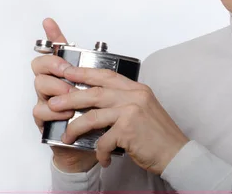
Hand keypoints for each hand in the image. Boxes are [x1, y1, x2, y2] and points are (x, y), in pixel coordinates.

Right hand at [31, 17, 97, 172]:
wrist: (96, 147)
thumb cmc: (100, 119)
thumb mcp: (106, 95)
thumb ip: (104, 76)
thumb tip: (109, 54)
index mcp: (70, 75)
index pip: (58, 51)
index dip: (53, 35)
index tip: (49, 22)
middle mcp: (55, 84)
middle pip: (40, 64)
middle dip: (53, 64)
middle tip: (67, 72)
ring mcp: (47, 100)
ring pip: (39, 84)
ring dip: (56, 88)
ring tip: (71, 96)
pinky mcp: (45, 120)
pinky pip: (39, 110)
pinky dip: (53, 111)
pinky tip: (67, 114)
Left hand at [48, 64, 189, 174]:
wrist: (176, 154)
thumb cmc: (159, 135)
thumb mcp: (144, 110)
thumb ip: (125, 102)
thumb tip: (99, 103)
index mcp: (137, 89)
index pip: (107, 75)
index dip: (85, 72)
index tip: (68, 72)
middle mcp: (134, 96)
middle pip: (95, 92)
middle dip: (71, 97)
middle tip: (54, 102)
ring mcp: (131, 112)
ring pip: (93, 116)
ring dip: (76, 127)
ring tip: (67, 135)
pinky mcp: (128, 130)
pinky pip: (103, 140)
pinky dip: (100, 151)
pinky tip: (103, 158)